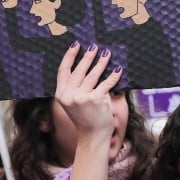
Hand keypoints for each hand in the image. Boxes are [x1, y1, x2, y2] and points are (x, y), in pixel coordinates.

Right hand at [57, 42, 123, 179]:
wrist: (93, 135)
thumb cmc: (85, 116)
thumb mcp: (72, 102)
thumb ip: (73, 86)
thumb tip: (84, 63)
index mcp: (60, 94)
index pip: (63, 70)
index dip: (69, 56)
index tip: (76, 45)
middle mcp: (69, 95)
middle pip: (79, 70)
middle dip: (88, 56)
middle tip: (94, 46)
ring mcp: (82, 98)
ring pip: (93, 75)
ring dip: (101, 62)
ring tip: (107, 54)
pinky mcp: (95, 100)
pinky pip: (106, 84)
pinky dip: (114, 76)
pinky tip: (118, 69)